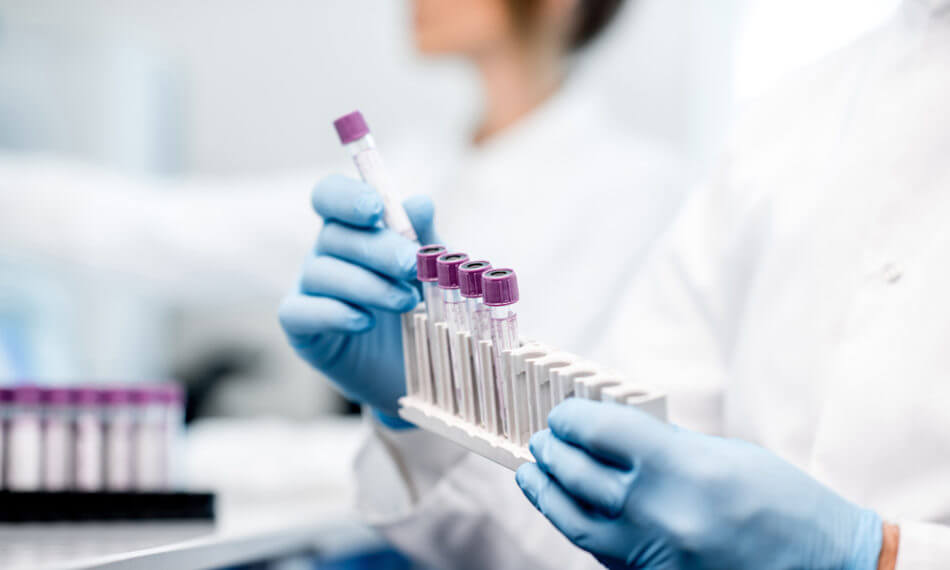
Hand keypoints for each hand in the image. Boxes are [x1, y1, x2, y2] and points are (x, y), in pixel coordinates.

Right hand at [278, 174, 437, 424]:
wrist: (418, 369)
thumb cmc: (422, 308)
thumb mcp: (431, 270)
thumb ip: (425, 237)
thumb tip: (419, 202)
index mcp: (353, 228)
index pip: (331, 195)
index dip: (347, 196)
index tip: (376, 209)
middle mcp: (325, 253)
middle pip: (334, 235)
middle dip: (376, 248)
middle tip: (411, 266)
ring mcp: (308, 289)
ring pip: (321, 272)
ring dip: (366, 284)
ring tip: (407, 302)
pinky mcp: (301, 328)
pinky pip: (300, 312)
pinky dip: (333, 313)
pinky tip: (365, 322)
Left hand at [517, 399, 883, 569]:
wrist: (825, 568)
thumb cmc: (784, 504)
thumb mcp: (726, 455)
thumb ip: (665, 443)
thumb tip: (613, 431)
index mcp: (682, 468)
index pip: (599, 432)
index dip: (571, 418)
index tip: (563, 414)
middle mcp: (661, 513)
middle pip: (578, 475)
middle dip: (553, 451)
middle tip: (543, 439)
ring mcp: (654, 556)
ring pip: (574, 520)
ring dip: (546, 492)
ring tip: (533, 472)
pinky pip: (599, 551)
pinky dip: (575, 525)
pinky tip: (564, 508)